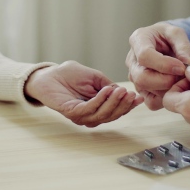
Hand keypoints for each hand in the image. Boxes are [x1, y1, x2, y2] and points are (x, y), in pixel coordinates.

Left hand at [24, 61, 143, 127]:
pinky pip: (89, 109)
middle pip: (112, 116)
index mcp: (97, 108)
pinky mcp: (71, 112)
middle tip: (131, 94)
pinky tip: (107, 90)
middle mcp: (90, 115)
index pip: (116, 111)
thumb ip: (108, 85)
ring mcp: (81, 116)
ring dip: (114, 103)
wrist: (49, 74)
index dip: (129, 105)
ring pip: (103, 115)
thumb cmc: (69, 75)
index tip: (139, 98)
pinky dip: (100, 100)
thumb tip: (123, 92)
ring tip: (121, 91)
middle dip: (124, 105)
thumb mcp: (95, 77)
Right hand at [126, 22, 189, 109]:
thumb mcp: (177, 34)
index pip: (144, 56)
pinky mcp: (141, 91)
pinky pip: (151, 102)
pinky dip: (166, 99)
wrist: (164, 45)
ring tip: (181, 80)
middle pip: (142, 78)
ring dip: (168, 89)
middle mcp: (132, 60)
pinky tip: (174, 88)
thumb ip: (184, 47)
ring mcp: (134, 77)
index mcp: (138, 40)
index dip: (164, 65)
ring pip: (147, 91)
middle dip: (165, 80)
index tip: (181, 67)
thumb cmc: (168, 37)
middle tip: (182, 76)